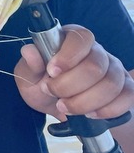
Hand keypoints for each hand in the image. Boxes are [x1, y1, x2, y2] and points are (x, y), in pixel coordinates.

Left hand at [15, 24, 133, 119]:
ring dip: (84, 102)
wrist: (55, 104)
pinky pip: (127, 97)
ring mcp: (114, 69)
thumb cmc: (41, 83)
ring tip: (64, 106)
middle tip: (52, 92)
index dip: (67, 56)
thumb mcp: (27, 75)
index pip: (80, 38)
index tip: (51, 72)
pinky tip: (89, 114)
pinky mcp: (125, 88)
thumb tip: (30, 51)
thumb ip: (29, 64)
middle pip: (95, 66)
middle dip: (70, 86)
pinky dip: (107, 110)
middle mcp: (97, 51)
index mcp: (72, 39)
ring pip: (111, 84)